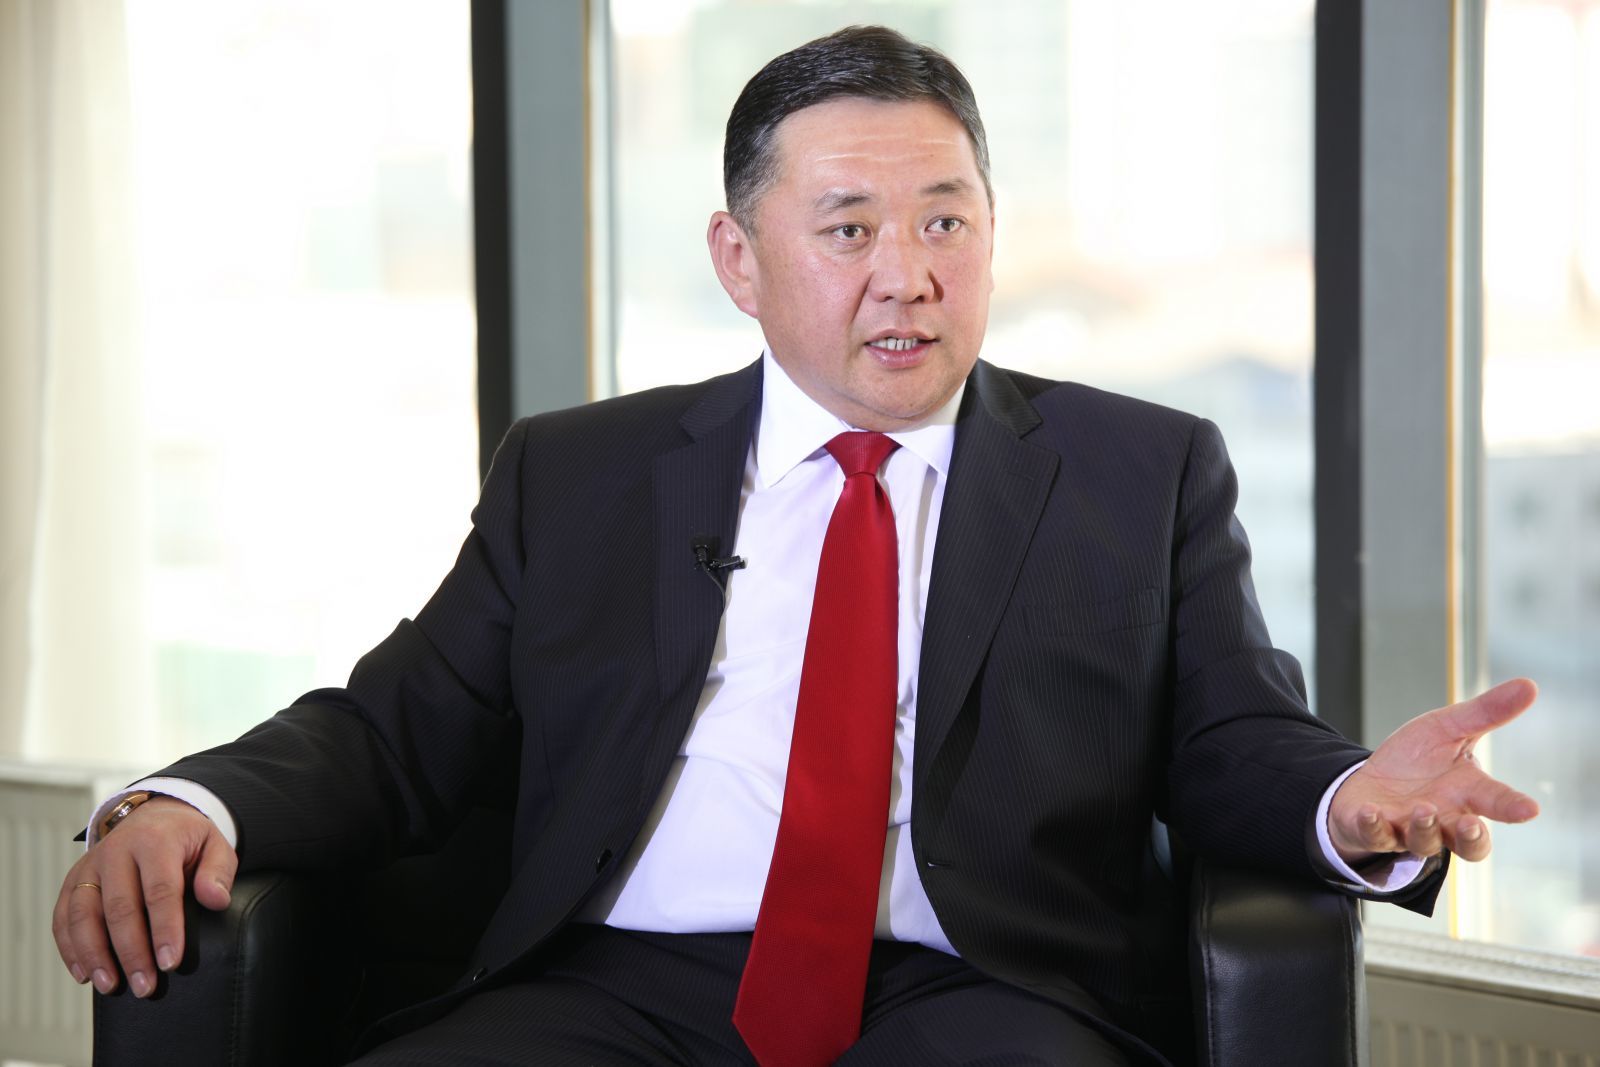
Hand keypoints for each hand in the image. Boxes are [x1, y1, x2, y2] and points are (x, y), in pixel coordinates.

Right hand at [52, 796, 236, 997]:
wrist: (154, 816)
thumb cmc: (187, 839)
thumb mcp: (214, 845)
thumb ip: (218, 872)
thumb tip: (216, 900)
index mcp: (155, 841)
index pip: (160, 891)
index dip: (165, 930)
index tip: (170, 963)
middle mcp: (117, 851)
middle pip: (119, 908)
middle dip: (131, 952)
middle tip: (144, 986)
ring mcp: (91, 865)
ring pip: (82, 914)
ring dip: (94, 955)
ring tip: (110, 986)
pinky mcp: (73, 879)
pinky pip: (62, 916)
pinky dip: (69, 947)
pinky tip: (83, 973)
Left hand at [1329, 678, 1540, 866]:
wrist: (1372, 781)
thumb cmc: (1418, 758)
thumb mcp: (1449, 729)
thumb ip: (1485, 713)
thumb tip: (1529, 685)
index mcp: (1467, 794)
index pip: (1498, 803)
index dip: (1514, 807)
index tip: (1529, 809)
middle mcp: (1444, 819)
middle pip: (1469, 844)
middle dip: (1472, 837)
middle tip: (1471, 824)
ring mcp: (1408, 829)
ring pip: (1424, 843)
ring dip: (1424, 828)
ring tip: (1422, 809)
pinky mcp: (1374, 831)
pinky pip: (1374, 836)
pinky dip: (1373, 826)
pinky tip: (1371, 812)